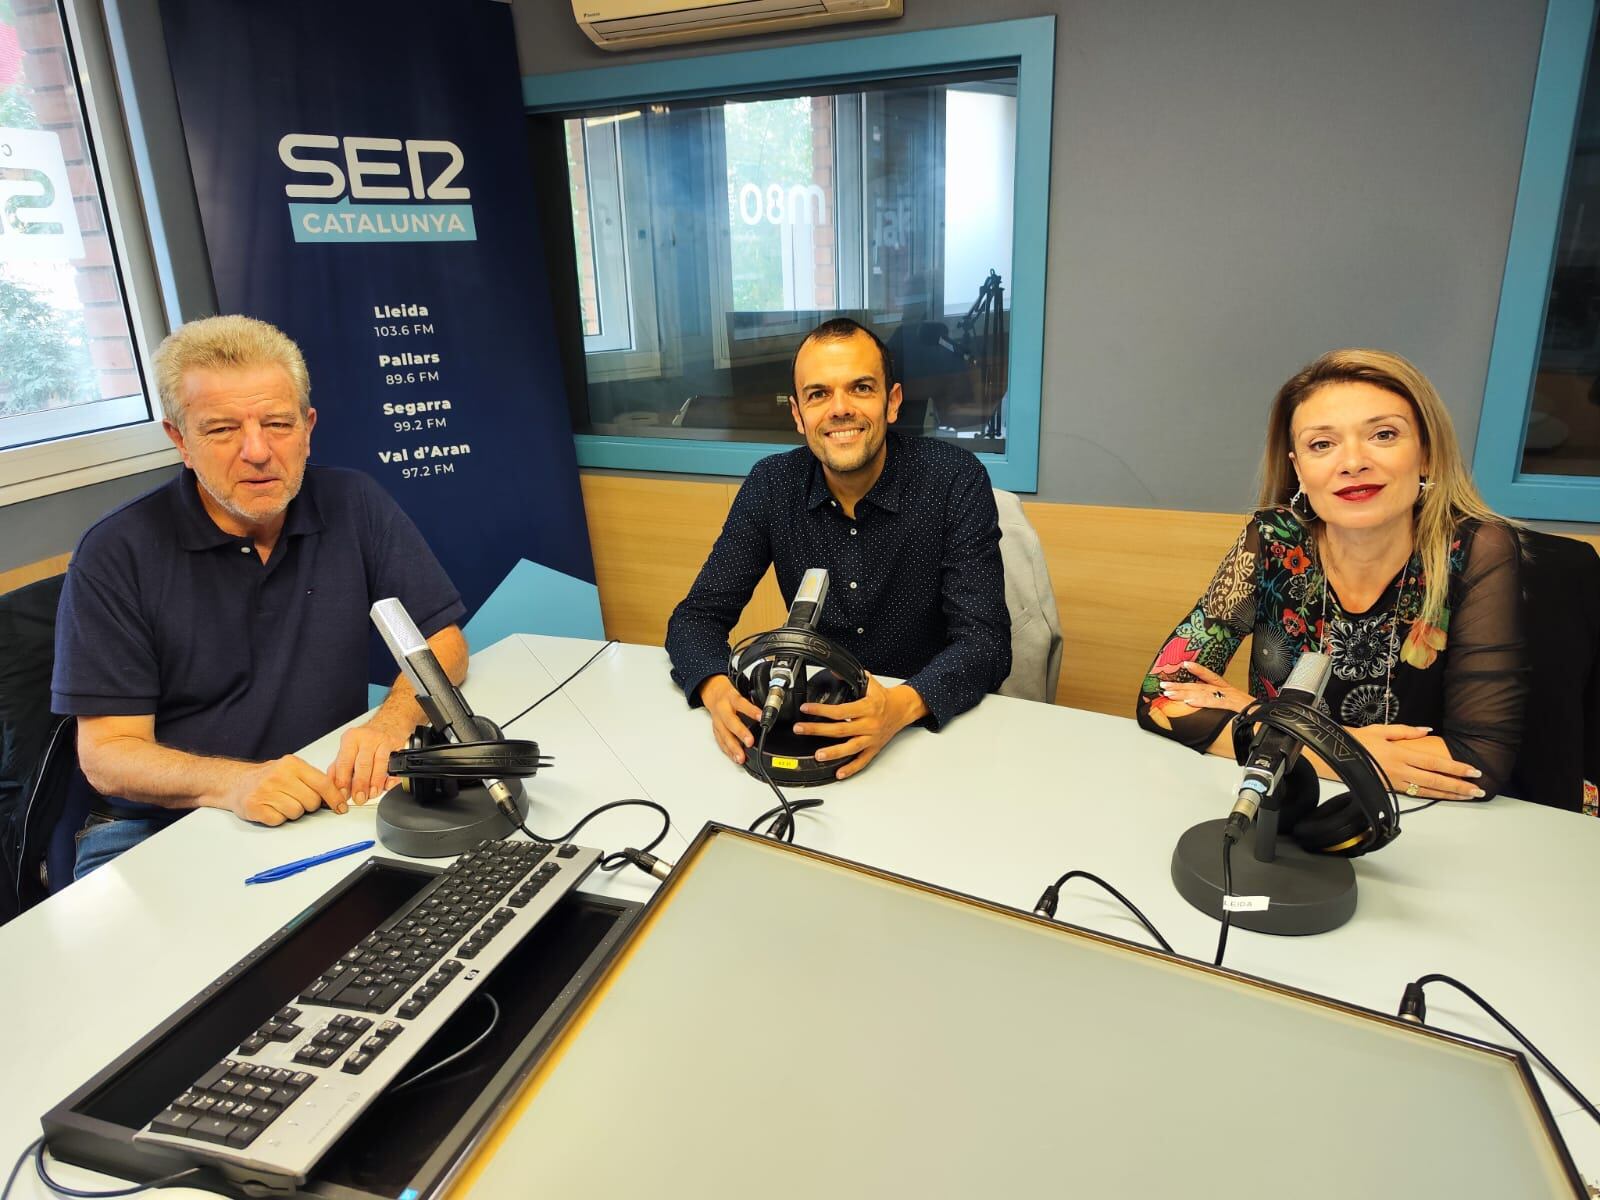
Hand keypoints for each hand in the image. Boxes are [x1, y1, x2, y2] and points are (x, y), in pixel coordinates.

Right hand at [227, 755, 347, 824]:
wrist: (235, 782)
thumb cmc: (268, 777)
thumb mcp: (291, 770)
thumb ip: (312, 779)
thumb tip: (338, 795)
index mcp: (292, 764)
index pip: (323, 783)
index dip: (335, 798)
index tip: (341, 807)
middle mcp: (279, 776)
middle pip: (311, 801)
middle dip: (309, 805)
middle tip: (296, 799)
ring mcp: (265, 791)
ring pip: (297, 812)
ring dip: (292, 812)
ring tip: (281, 802)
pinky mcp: (255, 807)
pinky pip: (279, 820)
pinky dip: (278, 818)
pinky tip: (271, 808)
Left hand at [329, 715, 409, 805]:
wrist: (390, 721)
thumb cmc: (368, 738)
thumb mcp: (350, 747)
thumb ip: (340, 765)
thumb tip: (332, 784)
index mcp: (351, 739)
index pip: (344, 762)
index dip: (343, 781)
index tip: (342, 795)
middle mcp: (366, 738)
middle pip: (362, 764)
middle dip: (360, 784)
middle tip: (359, 798)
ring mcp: (383, 741)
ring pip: (379, 764)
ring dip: (376, 782)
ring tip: (372, 794)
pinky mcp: (397, 745)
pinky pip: (395, 764)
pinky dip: (392, 776)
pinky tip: (387, 785)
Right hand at [699, 674, 760, 764]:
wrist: (713, 692)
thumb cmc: (730, 694)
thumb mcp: (742, 692)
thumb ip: (752, 702)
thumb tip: (769, 711)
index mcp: (731, 698)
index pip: (742, 704)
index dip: (752, 711)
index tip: (762, 717)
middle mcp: (723, 709)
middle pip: (730, 722)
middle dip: (740, 733)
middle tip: (750, 742)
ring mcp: (718, 721)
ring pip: (724, 735)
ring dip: (733, 748)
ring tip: (741, 757)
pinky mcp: (716, 729)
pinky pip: (721, 741)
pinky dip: (728, 751)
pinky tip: (735, 757)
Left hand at [793, 675, 925, 780]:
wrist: (903, 709)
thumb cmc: (885, 698)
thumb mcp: (870, 683)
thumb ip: (852, 677)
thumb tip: (834, 671)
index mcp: (867, 708)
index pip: (840, 711)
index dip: (821, 710)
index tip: (806, 709)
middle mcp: (869, 724)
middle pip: (840, 730)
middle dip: (818, 730)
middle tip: (801, 729)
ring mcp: (871, 738)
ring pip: (850, 748)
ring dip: (833, 752)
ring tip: (818, 755)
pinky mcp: (874, 748)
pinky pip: (862, 761)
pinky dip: (851, 768)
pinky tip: (839, 773)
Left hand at [1154, 660, 1250, 713]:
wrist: (1269, 718)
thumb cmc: (1254, 714)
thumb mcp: (1239, 707)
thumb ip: (1225, 707)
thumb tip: (1210, 709)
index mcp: (1228, 690)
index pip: (1211, 676)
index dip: (1197, 670)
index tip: (1184, 664)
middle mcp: (1226, 691)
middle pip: (1199, 685)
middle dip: (1180, 685)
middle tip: (1164, 685)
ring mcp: (1228, 697)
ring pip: (1201, 692)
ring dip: (1183, 692)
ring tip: (1169, 692)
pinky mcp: (1231, 705)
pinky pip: (1213, 702)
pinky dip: (1200, 701)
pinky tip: (1188, 702)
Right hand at [1348, 725, 1486, 800]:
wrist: (1333, 756)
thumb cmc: (1355, 741)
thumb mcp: (1380, 730)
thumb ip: (1405, 731)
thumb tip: (1427, 730)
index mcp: (1400, 753)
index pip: (1435, 762)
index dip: (1456, 768)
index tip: (1474, 771)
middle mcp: (1400, 770)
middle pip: (1436, 780)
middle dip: (1459, 785)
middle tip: (1478, 790)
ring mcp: (1395, 782)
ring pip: (1428, 790)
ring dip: (1450, 794)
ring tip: (1468, 796)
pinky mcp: (1389, 789)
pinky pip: (1416, 794)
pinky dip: (1433, 796)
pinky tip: (1444, 797)